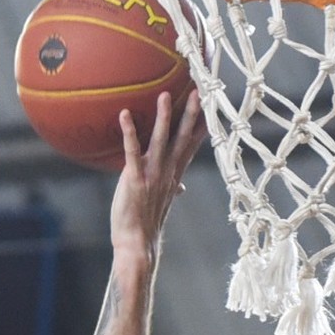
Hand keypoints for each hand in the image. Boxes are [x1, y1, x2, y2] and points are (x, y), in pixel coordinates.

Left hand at [110, 88, 205, 259]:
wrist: (137, 243)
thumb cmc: (146, 222)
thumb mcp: (163, 202)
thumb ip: (172, 188)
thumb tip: (181, 189)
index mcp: (175, 174)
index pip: (191, 144)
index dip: (200, 124)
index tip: (209, 105)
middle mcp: (168, 171)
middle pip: (183, 137)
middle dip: (191, 114)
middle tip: (198, 90)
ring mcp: (153, 174)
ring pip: (161, 140)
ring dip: (164, 116)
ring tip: (165, 95)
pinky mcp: (134, 179)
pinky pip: (132, 151)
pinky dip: (129, 132)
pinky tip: (124, 114)